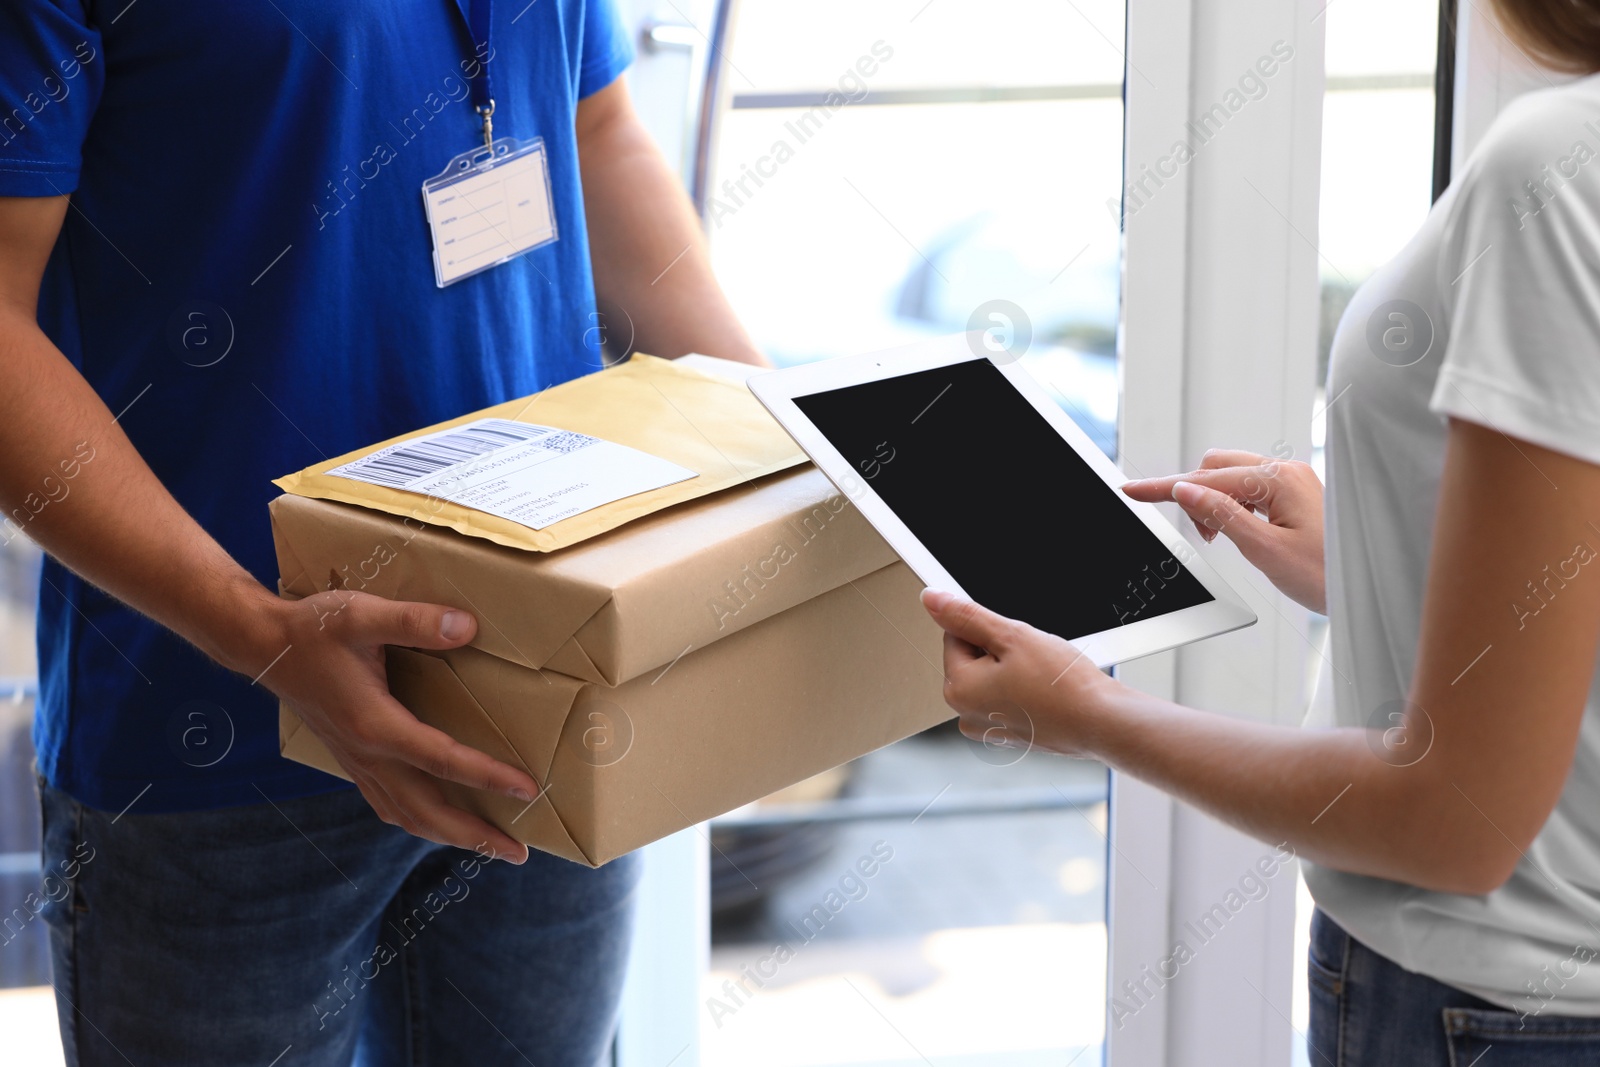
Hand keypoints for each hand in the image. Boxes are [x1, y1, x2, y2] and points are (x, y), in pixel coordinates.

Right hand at [242, 589, 538, 862]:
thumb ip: (415, 621)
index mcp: (375, 725)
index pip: (443, 761)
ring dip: (450, 835)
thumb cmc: (312, 629)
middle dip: (475, 836)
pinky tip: (439, 820)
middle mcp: (367, 755)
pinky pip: (389, 804)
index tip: (527, 790)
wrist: (263, 647)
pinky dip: (420, 820)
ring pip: (407, 816)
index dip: (488, 777)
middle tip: (518, 852)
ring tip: (490, 845)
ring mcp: (357, 763)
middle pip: (427, 812)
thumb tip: (466, 628)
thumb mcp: (362, 614)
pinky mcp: (352, 760)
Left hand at [920, 589, 1121, 759]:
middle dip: (1000, 651)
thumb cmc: (1062, 686)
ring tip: (1041, 676)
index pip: (955, 637)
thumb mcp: (1011, 636)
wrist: (1101, 722)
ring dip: (1012, 669)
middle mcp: (966, 714)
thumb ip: (966, 616)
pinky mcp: (1010, 735)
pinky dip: (1023, 690)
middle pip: (973, 659)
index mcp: (957, 689)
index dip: (988, 629)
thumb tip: (932, 599)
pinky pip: (1008, 699)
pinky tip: (1045, 691)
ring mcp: (988, 728)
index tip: (1013, 637)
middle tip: (1031, 658)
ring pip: (992, 678)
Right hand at [1121, 449, 1325, 612]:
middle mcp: (1286, 471)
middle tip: (1200, 534)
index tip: (1134, 490)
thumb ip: (1222, 515)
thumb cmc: (1328, 573)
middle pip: (1217, 466)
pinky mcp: (1296, 494)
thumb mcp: (1264, 550)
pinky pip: (1251, 488)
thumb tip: (1187, 490)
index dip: (1166, 487)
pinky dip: (1234, 505)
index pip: (1207, 478)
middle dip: (1195, 493)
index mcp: (1278, 480)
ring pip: (1233, 477)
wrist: (1370, 585)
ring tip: (1221, 538)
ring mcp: (1293, 480)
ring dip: (1215, 501)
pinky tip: (1237, 530)